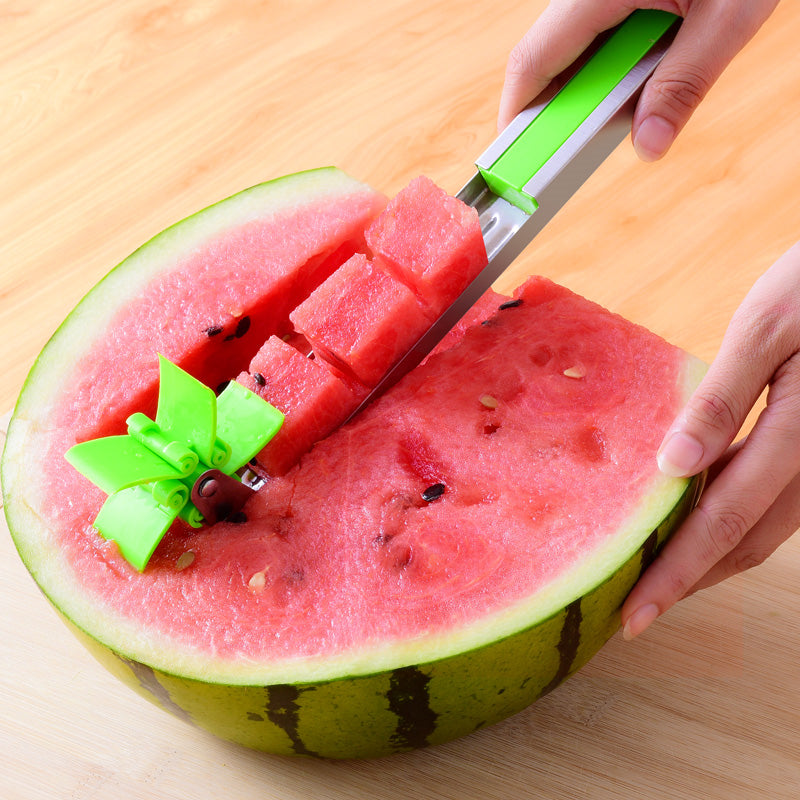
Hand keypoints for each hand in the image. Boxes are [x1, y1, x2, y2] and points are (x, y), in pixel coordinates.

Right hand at [498, 0, 779, 160]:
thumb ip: (685, 83)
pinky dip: (611, 64)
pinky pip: (597, 31)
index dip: (517, 114)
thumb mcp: (727, 15)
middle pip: (546, 57)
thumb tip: (649, 145)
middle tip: (572, 149)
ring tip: (620, 112)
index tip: (516, 158)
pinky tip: (641, 76)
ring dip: (590, 86)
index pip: (531, 61)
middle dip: (558, 107)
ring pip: (571, 46)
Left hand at [621, 241, 799, 637]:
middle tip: (637, 607)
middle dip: (689, 579)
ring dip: (710, 556)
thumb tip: (673, 467)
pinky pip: (774, 500)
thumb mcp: (765, 329)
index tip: (637, 614)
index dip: (678, 574)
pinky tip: (695, 515)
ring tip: (658, 572)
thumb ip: (723, 399)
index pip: (725, 521)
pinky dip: (732, 519)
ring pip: (764, 528)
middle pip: (746, 541)